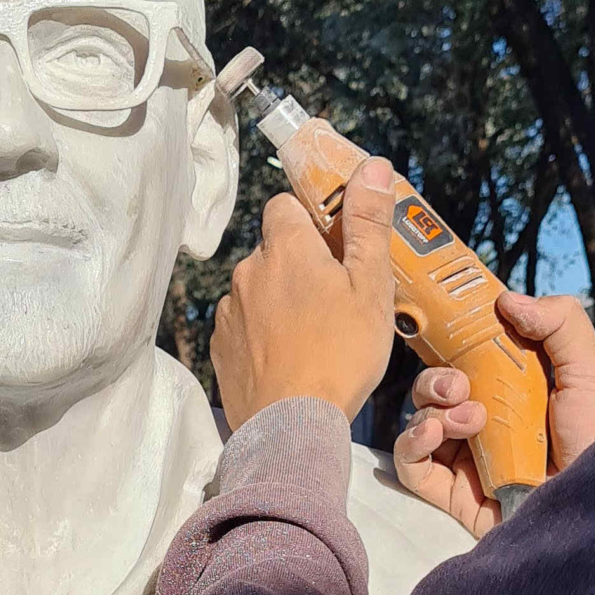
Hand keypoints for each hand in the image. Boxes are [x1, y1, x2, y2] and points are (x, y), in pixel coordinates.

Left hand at [211, 157, 397, 428]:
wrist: (292, 427)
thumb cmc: (341, 355)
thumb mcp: (370, 286)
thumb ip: (369, 223)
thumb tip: (374, 167)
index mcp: (285, 247)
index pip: (284, 205)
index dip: (310, 220)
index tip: (334, 246)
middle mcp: (247, 271)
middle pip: (272, 250)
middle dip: (298, 265)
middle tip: (334, 300)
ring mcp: (228, 311)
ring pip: (256, 289)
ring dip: (278, 301)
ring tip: (312, 337)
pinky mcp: (219, 347)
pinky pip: (242, 326)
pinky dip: (261, 334)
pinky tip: (288, 359)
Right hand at [394, 289, 594, 536]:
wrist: (586, 505)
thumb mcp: (587, 373)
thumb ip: (561, 324)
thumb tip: (506, 300)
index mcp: (513, 390)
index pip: (468, 358)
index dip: (449, 341)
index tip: (441, 324)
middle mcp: (485, 421)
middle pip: (435, 387)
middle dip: (436, 378)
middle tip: (459, 385)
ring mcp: (466, 458)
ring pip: (419, 419)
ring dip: (430, 409)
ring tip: (467, 419)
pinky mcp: (451, 493)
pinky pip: (409, 464)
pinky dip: (410, 443)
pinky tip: (433, 434)